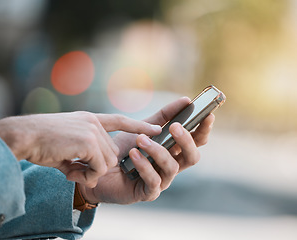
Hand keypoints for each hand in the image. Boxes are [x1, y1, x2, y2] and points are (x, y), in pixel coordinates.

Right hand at [0, 112, 160, 187]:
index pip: (120, 121)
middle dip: (96, 167)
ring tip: (70, 171)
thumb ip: (84, 155)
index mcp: (89, 119)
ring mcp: (93, 130)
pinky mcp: (89, 141)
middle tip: (74, 170)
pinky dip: (86, 176)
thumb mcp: (66, 146)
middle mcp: (94, 122)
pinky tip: (70, 172)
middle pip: (111, 153)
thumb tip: (96, 174)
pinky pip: (99, 167)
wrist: (23, 136)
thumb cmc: (40, 142)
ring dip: (90, 173)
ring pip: (107, 161)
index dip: (138, 126)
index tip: (156, 129)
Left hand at [79, 97, 214, 202]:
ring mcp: (162, 180)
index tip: (207, 114)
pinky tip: (133, 154)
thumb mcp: (142, 127)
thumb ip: (163, 116)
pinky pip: (153, 180)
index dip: (203, 129)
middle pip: (192, 156)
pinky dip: (145, 165)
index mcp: (173, 150)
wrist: (98, 167)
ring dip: (158, 151)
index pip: (196, 141)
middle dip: (186, 141)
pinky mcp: (148, 192)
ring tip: (141, 139)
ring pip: (172, 167)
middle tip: (174, 127)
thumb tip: (185, 100)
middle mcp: (171, 165)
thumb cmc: (122, 148)